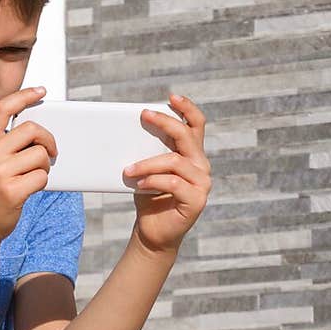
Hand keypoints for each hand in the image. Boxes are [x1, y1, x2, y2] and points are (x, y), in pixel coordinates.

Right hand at [0, 86, 58, 247]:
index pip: (3, 108)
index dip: (24, 95)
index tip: (40, 91)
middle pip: (32, 130)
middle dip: (47, 141)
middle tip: (49, 152)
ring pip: (40, 155)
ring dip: (44, 166)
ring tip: (32, 175)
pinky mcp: (11, 191)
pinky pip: (42, 177)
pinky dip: (41, 183)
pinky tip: (29, 189)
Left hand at [122, 92, 211, 254]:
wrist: (153, 232)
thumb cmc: (149, 197)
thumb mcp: (148, 169)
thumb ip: (148, 151)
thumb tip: (131, 130)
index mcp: (191, 155)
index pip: (196, 125)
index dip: (187, 109)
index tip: (171, 97)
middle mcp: (201, 166)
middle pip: (186, 136)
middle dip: (165, 122)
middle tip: (144, 115)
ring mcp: (202, 183)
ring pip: (174, 161)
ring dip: (147, 162)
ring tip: (128, 170)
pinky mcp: (197, 200)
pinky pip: (173, 182)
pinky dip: (153, 180)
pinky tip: (140, 184)